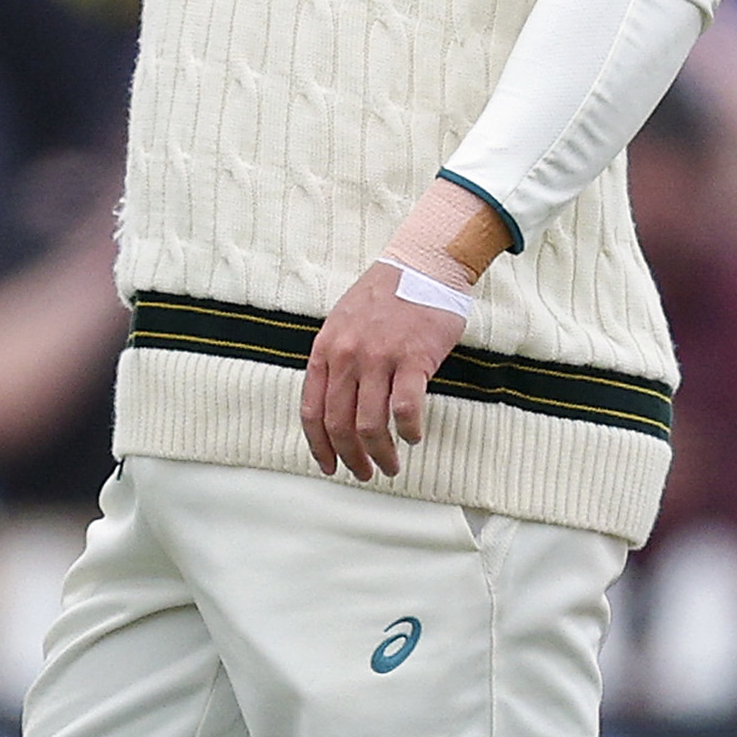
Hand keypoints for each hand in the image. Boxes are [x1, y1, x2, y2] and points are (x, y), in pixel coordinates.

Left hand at [300, 255, 467, 480]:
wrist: (423, 263)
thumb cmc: (385, 296)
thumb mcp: (343, 323)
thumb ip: (335, 361)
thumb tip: (333, 406)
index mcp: (325, 349)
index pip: (312, 410)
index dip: (318, 446)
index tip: (329, 466)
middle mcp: (347, 356)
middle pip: (339, 424)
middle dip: (351, 457)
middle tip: (364, 474)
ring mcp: (379, 357)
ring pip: (370, 423)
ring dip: (380, 453)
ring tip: (391, 466)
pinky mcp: (413, 358)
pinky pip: (405, 408)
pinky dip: (408, 430)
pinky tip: (414, 437)